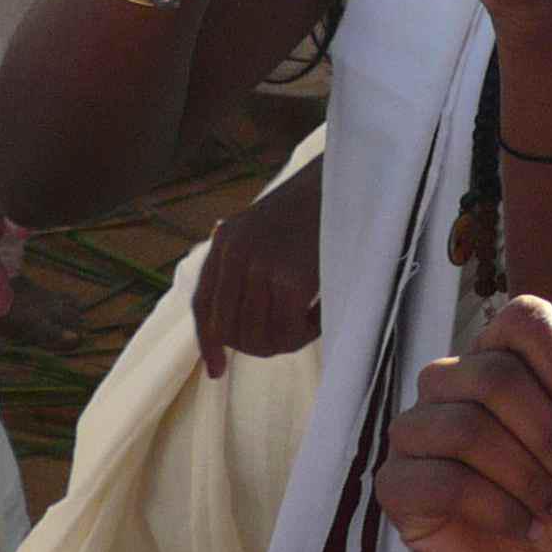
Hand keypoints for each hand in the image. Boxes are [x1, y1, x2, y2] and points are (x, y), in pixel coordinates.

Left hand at [192, 162, 326, 373]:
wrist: (348, 181)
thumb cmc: (313, 208)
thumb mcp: (264, 227)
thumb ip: (243, 262)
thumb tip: (228, 322)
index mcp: (226, 240)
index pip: (203, 303)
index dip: (208, 341)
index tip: (218, 370)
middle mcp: (236, 253)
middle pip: (230, 328)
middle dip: (256, 346)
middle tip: (287, 339)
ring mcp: (261, 266)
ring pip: (259, 336)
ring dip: (285, 341)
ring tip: (309, 323)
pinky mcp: (291, 280)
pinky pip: (289, 333)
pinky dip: (306, 335)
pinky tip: (320, 316)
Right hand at [374, 282, 551, 551]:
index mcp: (502, 355)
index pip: (521, 317)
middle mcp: (452, 382)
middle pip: (494, 376)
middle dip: (550, 437)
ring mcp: (417, 431)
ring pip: (464, 427)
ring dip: (526, 477)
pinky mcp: (398, 485)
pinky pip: (438, 480)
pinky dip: (495, 508)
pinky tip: (522, 526)